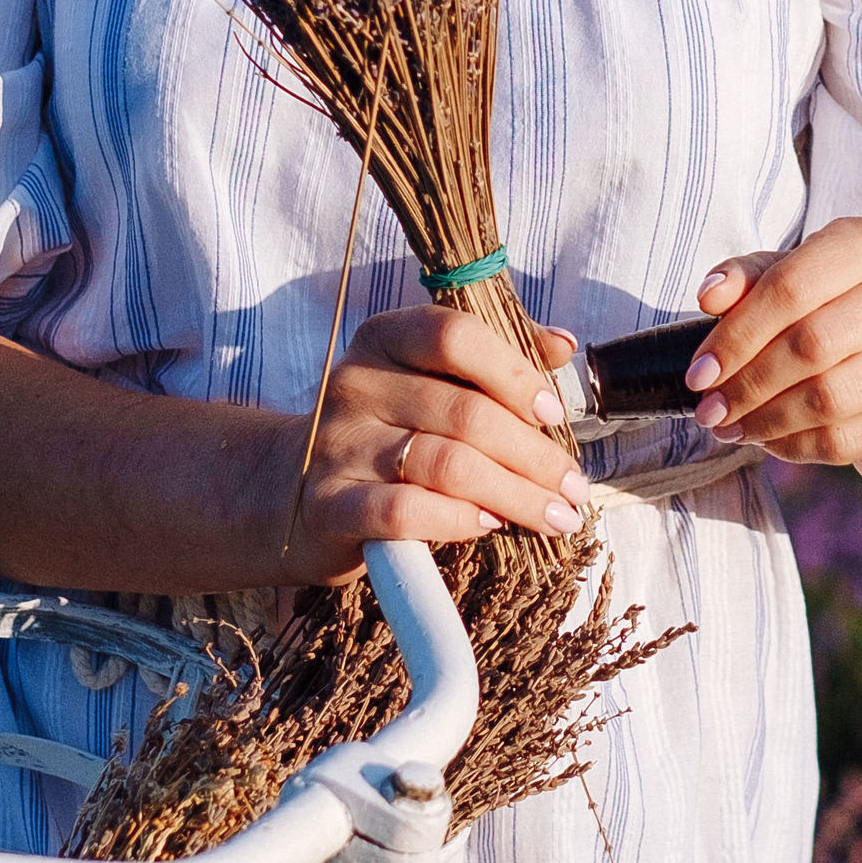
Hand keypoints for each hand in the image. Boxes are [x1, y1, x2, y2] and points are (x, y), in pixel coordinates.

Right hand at [274, 305, 588, 581]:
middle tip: (573, 487)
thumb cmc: (383, 433)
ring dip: (515, 494)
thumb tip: (563, 344)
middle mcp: (356, 384)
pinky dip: (457, 520)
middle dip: (534, 455)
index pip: (454, 336)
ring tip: (554, 516)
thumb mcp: (427, 382)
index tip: (552, 412)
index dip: (513, 373)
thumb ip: (493, 360)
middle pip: (465, 412)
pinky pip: (405, 511)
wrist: (288, 492)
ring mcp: (339, 444)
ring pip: (446, 465)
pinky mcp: (329, 504)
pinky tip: (489, 526)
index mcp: (384, 339)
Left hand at [683, 220, 861, 468]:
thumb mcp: (789, 279)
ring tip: (734, 427)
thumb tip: (711, 294)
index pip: (792, 285)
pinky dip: (797, 445)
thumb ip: (747, 278)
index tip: (700, 371)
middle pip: (812, 344)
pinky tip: (772, 441)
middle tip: (711, 409)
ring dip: (767, 420)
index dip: (737, 334)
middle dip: (748, 383)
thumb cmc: (834, 311)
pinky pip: (847, 440)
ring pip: (829, 398)